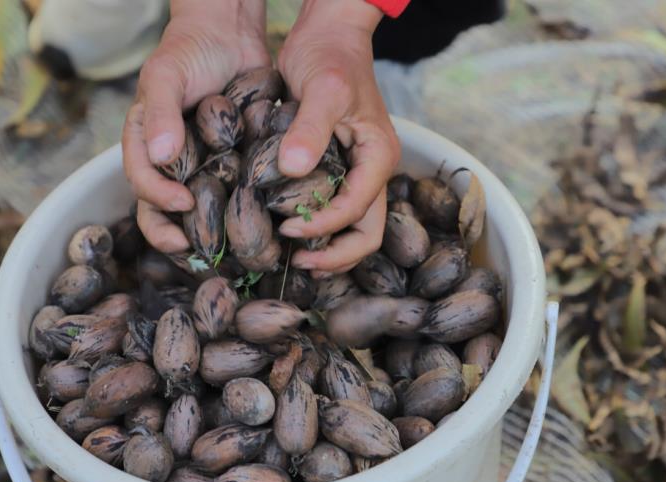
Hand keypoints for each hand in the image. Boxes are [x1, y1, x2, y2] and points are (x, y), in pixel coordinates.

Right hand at [123, 0, 269, 252]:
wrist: (229, 34)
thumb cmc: (188, 51)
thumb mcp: (167, 76)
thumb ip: (160, 114)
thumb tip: (161, 156)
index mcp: (146, 145)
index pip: (142, 183)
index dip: (157, 200)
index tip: (183, 203)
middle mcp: (172, 163)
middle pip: (165, 210)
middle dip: (178, 234)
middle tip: (200, 251)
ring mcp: (203, 165)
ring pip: (201, 209)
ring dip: (212, 231)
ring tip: (231, 251)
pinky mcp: (232, 163)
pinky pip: (234, 192)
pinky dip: (242, 209)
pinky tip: (261, 222)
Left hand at [277, 0, 399, 276]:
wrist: (329, 34)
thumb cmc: (329, 56)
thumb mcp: (322, 88)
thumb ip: (310, 129)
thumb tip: (293, 170)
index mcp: (378, 156)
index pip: (357, 210)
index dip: (324, 227)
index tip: (287, 227)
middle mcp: (372, 169)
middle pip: (367, 233)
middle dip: (336, 255)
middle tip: (298, 263)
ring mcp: (358, 171)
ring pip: (354, 228)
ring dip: (329, 248)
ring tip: (296, 258)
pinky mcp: (339, 168)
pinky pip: (336, 210)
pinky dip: (319, 228)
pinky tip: (292, 232)